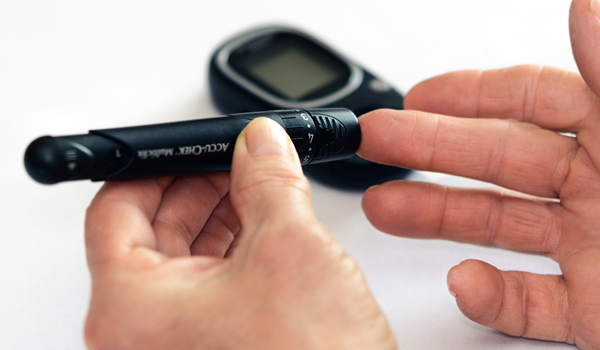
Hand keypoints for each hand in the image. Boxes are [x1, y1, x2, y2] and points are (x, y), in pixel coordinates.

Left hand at [83, 118, 394, 349]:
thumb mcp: (291, 249)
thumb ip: (270, 181)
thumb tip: (261, 143)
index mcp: (131, 309)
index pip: (115, 209)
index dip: (156, 165)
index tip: (193, 146)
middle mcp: (142, 333)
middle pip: (150, 231)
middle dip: (198, 186)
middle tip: (236, 159)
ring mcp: (176, 344)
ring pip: (184, 257)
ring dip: (221, 214)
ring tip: (259, 186)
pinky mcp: (212, 347)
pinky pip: (209, 285)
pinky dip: (235, 249)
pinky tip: (266, 226)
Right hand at [358, 0, 599, 347]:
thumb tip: (588, 6)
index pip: (532, 100)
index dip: (468, 94)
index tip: (416, 95)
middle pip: (497, 161)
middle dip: (427, 151)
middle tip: (377, 145)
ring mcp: (596, 250)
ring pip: (499, 228)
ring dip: (437, 220)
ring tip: (384, 209)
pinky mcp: (598, 311)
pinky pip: (532, 302)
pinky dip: (492, 297)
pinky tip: (465, 284)